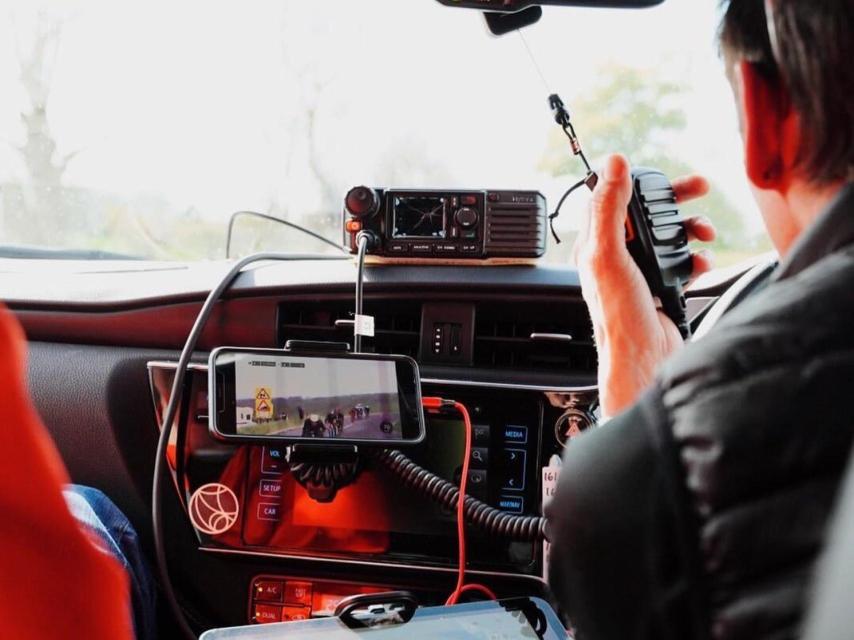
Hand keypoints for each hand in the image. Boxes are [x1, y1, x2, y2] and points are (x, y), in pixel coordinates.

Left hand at [572, 154, 714, 417]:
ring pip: (667, 237)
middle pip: (645, 215)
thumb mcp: (609, 254)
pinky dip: (695, 259)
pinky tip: (701, 263)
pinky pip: (682, 263)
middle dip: (674, 202)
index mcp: (594, 246)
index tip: (659, 172)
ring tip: (705, 234)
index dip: (635, 182)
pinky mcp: (661, 288)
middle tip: (699, 188)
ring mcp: (639, 273)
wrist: (644, 360)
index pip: (611, 200)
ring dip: (689, 231)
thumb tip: (614, 164)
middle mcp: (615, 257)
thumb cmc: (619, 315)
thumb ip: (610, 208)